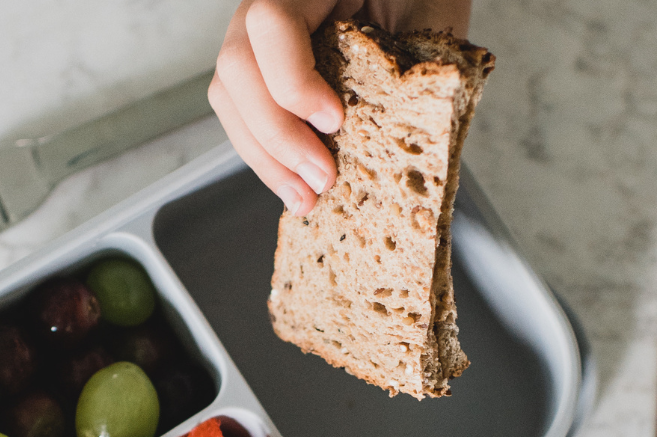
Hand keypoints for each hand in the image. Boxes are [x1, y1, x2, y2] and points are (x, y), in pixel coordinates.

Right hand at [209, 1, 472, 214]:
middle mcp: (273, 1)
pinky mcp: (262, 73)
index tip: (334, 121)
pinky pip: (243, 116)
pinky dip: (267, 158)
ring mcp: (258, 38)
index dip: (293, 80)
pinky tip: (296, 186)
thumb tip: (387, 129)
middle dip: (277, 135)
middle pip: (237, 67)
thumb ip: (407, 52)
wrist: (413, 1)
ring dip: (266, 158)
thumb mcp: (427, 14)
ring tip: (305, 197)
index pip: (270, 21)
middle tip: (321, 179)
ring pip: (230, 98)